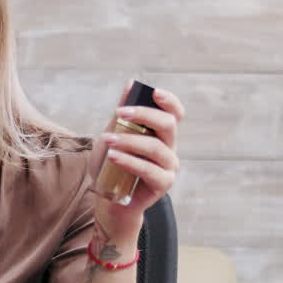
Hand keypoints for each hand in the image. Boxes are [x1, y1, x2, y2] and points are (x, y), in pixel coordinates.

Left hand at [88, 84, 183, 241]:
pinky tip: (113, 156)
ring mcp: (169, 167)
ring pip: (156, 148)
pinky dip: (130, 161)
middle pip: (168, 125)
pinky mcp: (163, 184)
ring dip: (130, 141)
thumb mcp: (113, 135)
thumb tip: (131, 84)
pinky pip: (149, 170)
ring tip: (107, 140)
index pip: (175, 113)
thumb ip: (122, 114)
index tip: (154, 91)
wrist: (107, 197)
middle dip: (144, 115)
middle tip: (119, 113)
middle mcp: (170, 148)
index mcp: (161, 134)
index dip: (169, 101)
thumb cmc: (111, 165)